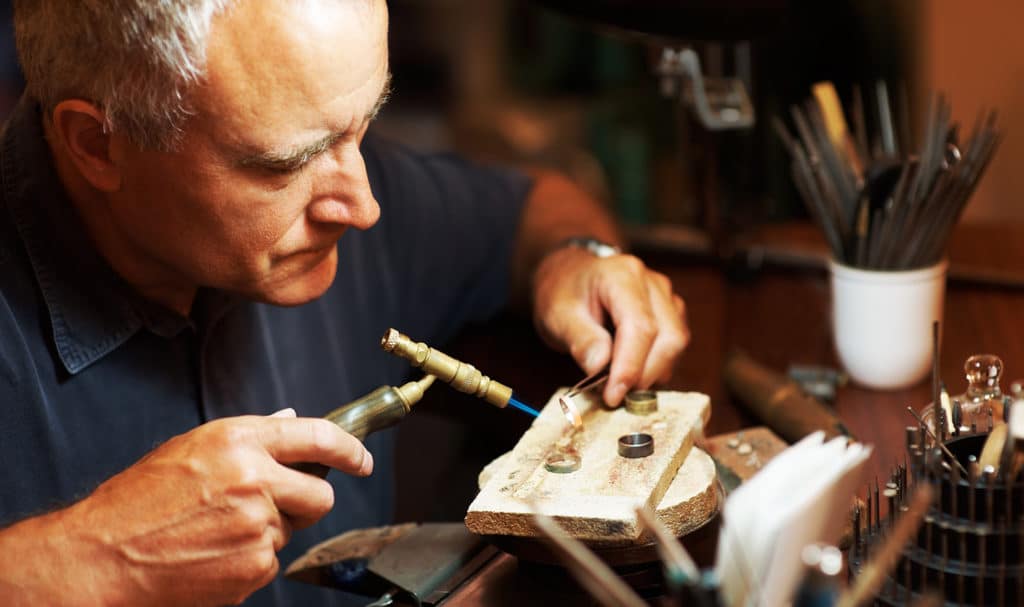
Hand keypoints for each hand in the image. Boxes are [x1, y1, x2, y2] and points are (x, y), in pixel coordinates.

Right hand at [0, 409, 371, 606]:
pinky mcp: (253, 566)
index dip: (349, 449)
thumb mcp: (190, 449)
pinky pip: (269, 561)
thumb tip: (290, 422)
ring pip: (289, 531)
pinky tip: (211, 554)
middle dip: (305, 503)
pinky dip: (247, 561)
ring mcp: (257, 525)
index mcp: (238, 440)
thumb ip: (248, 438)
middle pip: (319, 495)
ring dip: (265, 533)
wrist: (101, 558)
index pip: (318, 436)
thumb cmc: (137, 502)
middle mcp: (254, 479)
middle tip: (271, 506)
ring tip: (215, 531)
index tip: (360, 459)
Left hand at [532, 247, 689, 405]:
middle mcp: (652, 283)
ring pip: (676, 344)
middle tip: (613, 394)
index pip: (640, 326)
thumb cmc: (562, 292)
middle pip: (668, 337)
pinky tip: (628, 372)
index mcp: (623, 276)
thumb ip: (580, 338)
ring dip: (651, 373)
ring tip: (617, 383)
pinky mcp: (670, 313)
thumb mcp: (557, 315)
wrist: (569, 278)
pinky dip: (655, 367)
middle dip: (644, 374)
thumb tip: (600, 367)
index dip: (630, 366)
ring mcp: (665, 297)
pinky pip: (673, 346)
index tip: (613, 395)